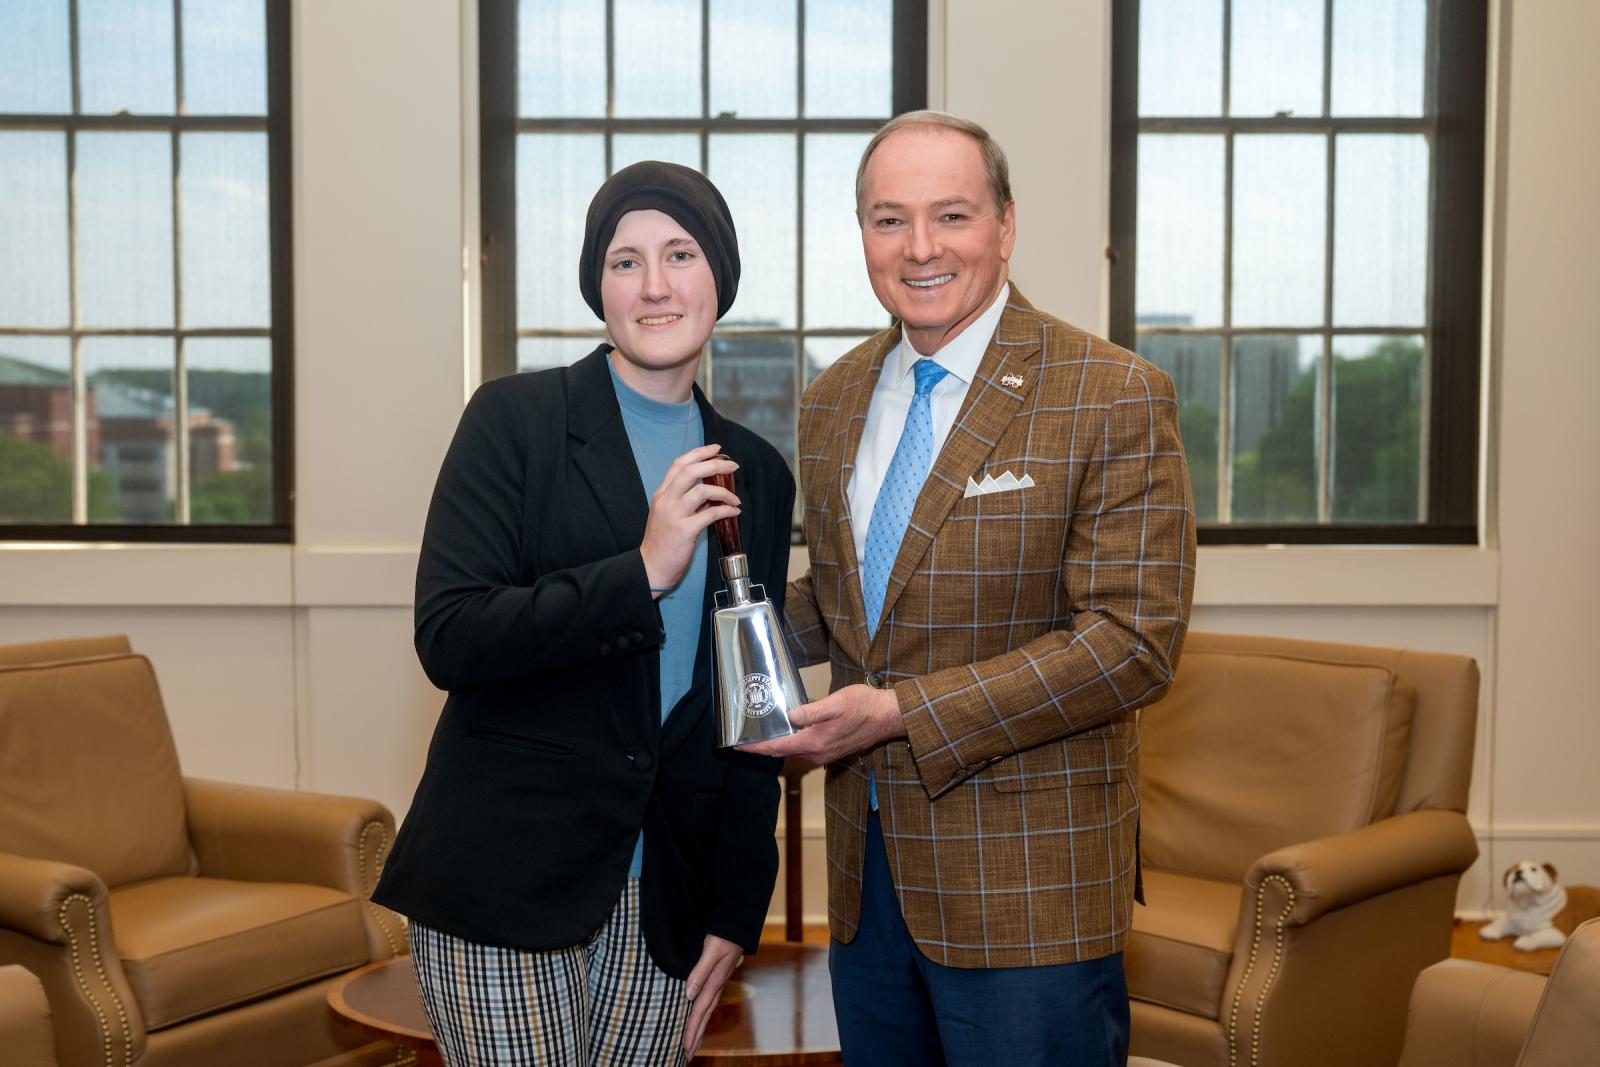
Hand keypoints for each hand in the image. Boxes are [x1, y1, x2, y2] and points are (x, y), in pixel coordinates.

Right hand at [640, 444, 738, 597]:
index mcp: (661, 494)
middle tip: (733, 466)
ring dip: (724, 491)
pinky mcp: (685, 531)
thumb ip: (684, 500)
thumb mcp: (667, 515)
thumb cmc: (661, 543)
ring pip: (702, 490)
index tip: (716, 449)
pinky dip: (726, 511)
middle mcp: (665, 500)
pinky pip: (710, 514)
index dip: (699, 453)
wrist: (651, 567)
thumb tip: (710, 491)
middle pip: (691, 471)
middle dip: (715, 464)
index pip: (678, 464)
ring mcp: (674, 515)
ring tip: (735, 499)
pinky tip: (734, 512)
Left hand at [682, 933, 742, 1056]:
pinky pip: (707, 1002)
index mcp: (714, 982)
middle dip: (696, 1037)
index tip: (685, 1048)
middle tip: (687, 1056)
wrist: (737, 924)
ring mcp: (717, 983)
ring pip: (706, 1011)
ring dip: (699, 1029)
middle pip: (704, 1016)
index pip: (700, 1011)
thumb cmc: (723, 935)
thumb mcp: (711, 950)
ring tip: (693, 1045)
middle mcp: (716, 986)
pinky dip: (702, 1015)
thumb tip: (688, 994)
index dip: (692, 1030)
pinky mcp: (716, 978)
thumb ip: (700, 971)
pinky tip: (699, 1018)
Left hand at [742, 684, 905, 762]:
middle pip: (782, 751)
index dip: (755, 747)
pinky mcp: (831, 750)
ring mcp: (825, 753)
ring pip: (793, 751)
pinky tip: (787, 731)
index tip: (738, 745)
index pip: (777, 747)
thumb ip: (810, 711)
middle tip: (744, 736)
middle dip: (762, 746)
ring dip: (777, 744)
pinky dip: (791, 743)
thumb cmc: (865, 706)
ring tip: (761, 732)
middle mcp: (817, 752)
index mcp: (814, 741)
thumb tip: (789, 715)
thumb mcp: (836, 703)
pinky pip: (804, 749)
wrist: (889, 717)